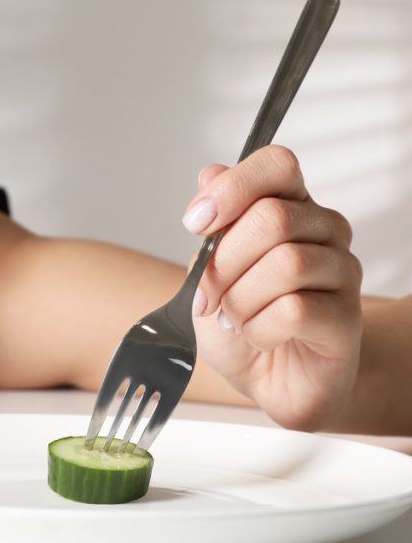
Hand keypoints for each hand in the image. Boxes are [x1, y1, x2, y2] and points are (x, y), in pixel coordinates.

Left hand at [183, 145, 362, 430]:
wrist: (267, 378)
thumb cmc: (241, 319)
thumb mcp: (210, 268)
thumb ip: (214, 222)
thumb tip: (210, 173)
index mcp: (290, 205)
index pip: (277, 164)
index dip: (233, 188)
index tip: (196, 223)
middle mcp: (324, 230)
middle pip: (272, 217)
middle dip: (223, 262)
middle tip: (208, 294)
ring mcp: (342, 272)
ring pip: (286, 264)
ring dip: (240, 299)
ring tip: (234, 319)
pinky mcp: (346, 317)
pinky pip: (295, 310)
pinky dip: (259, 328)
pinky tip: (257, 336)